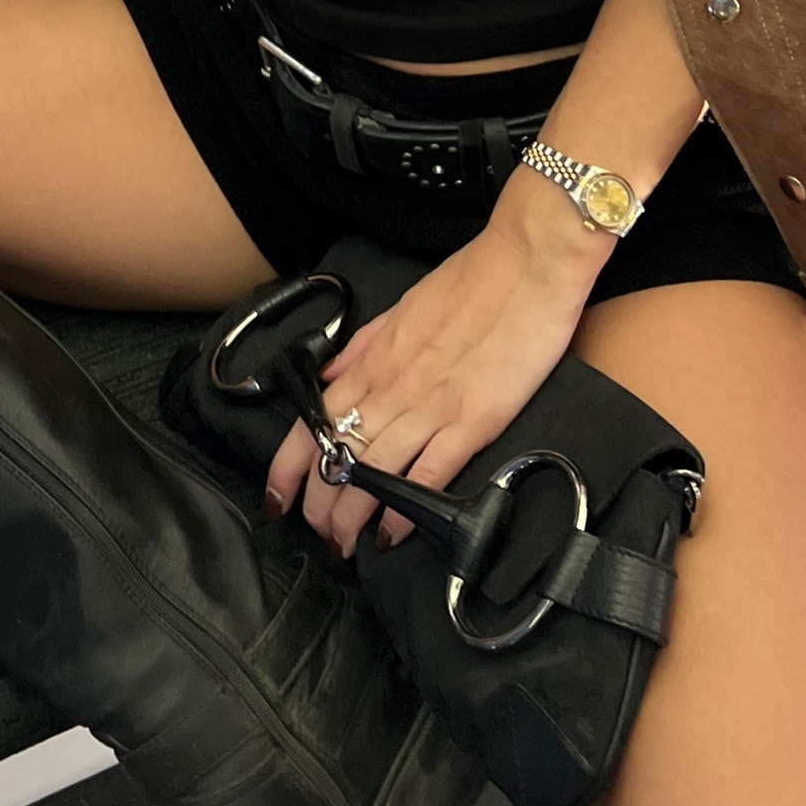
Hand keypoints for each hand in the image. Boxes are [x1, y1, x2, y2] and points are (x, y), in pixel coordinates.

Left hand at [262, 182, 612, 558]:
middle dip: (319, 505)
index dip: (287, 468)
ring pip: (373, 473)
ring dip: (352, 517)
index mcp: (373, 361)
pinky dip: (406, 509)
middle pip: (337, 458)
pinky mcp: (473, 420)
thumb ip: (362, 350)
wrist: (527, 261)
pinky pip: (429, 474)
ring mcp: (432, 406)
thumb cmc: (470, 282)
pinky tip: (393, 532)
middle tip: (320, 534)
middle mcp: (393, 386)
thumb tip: (329, 378)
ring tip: (346, 544)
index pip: (312, 422)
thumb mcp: (400, 311)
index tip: (277, 499)